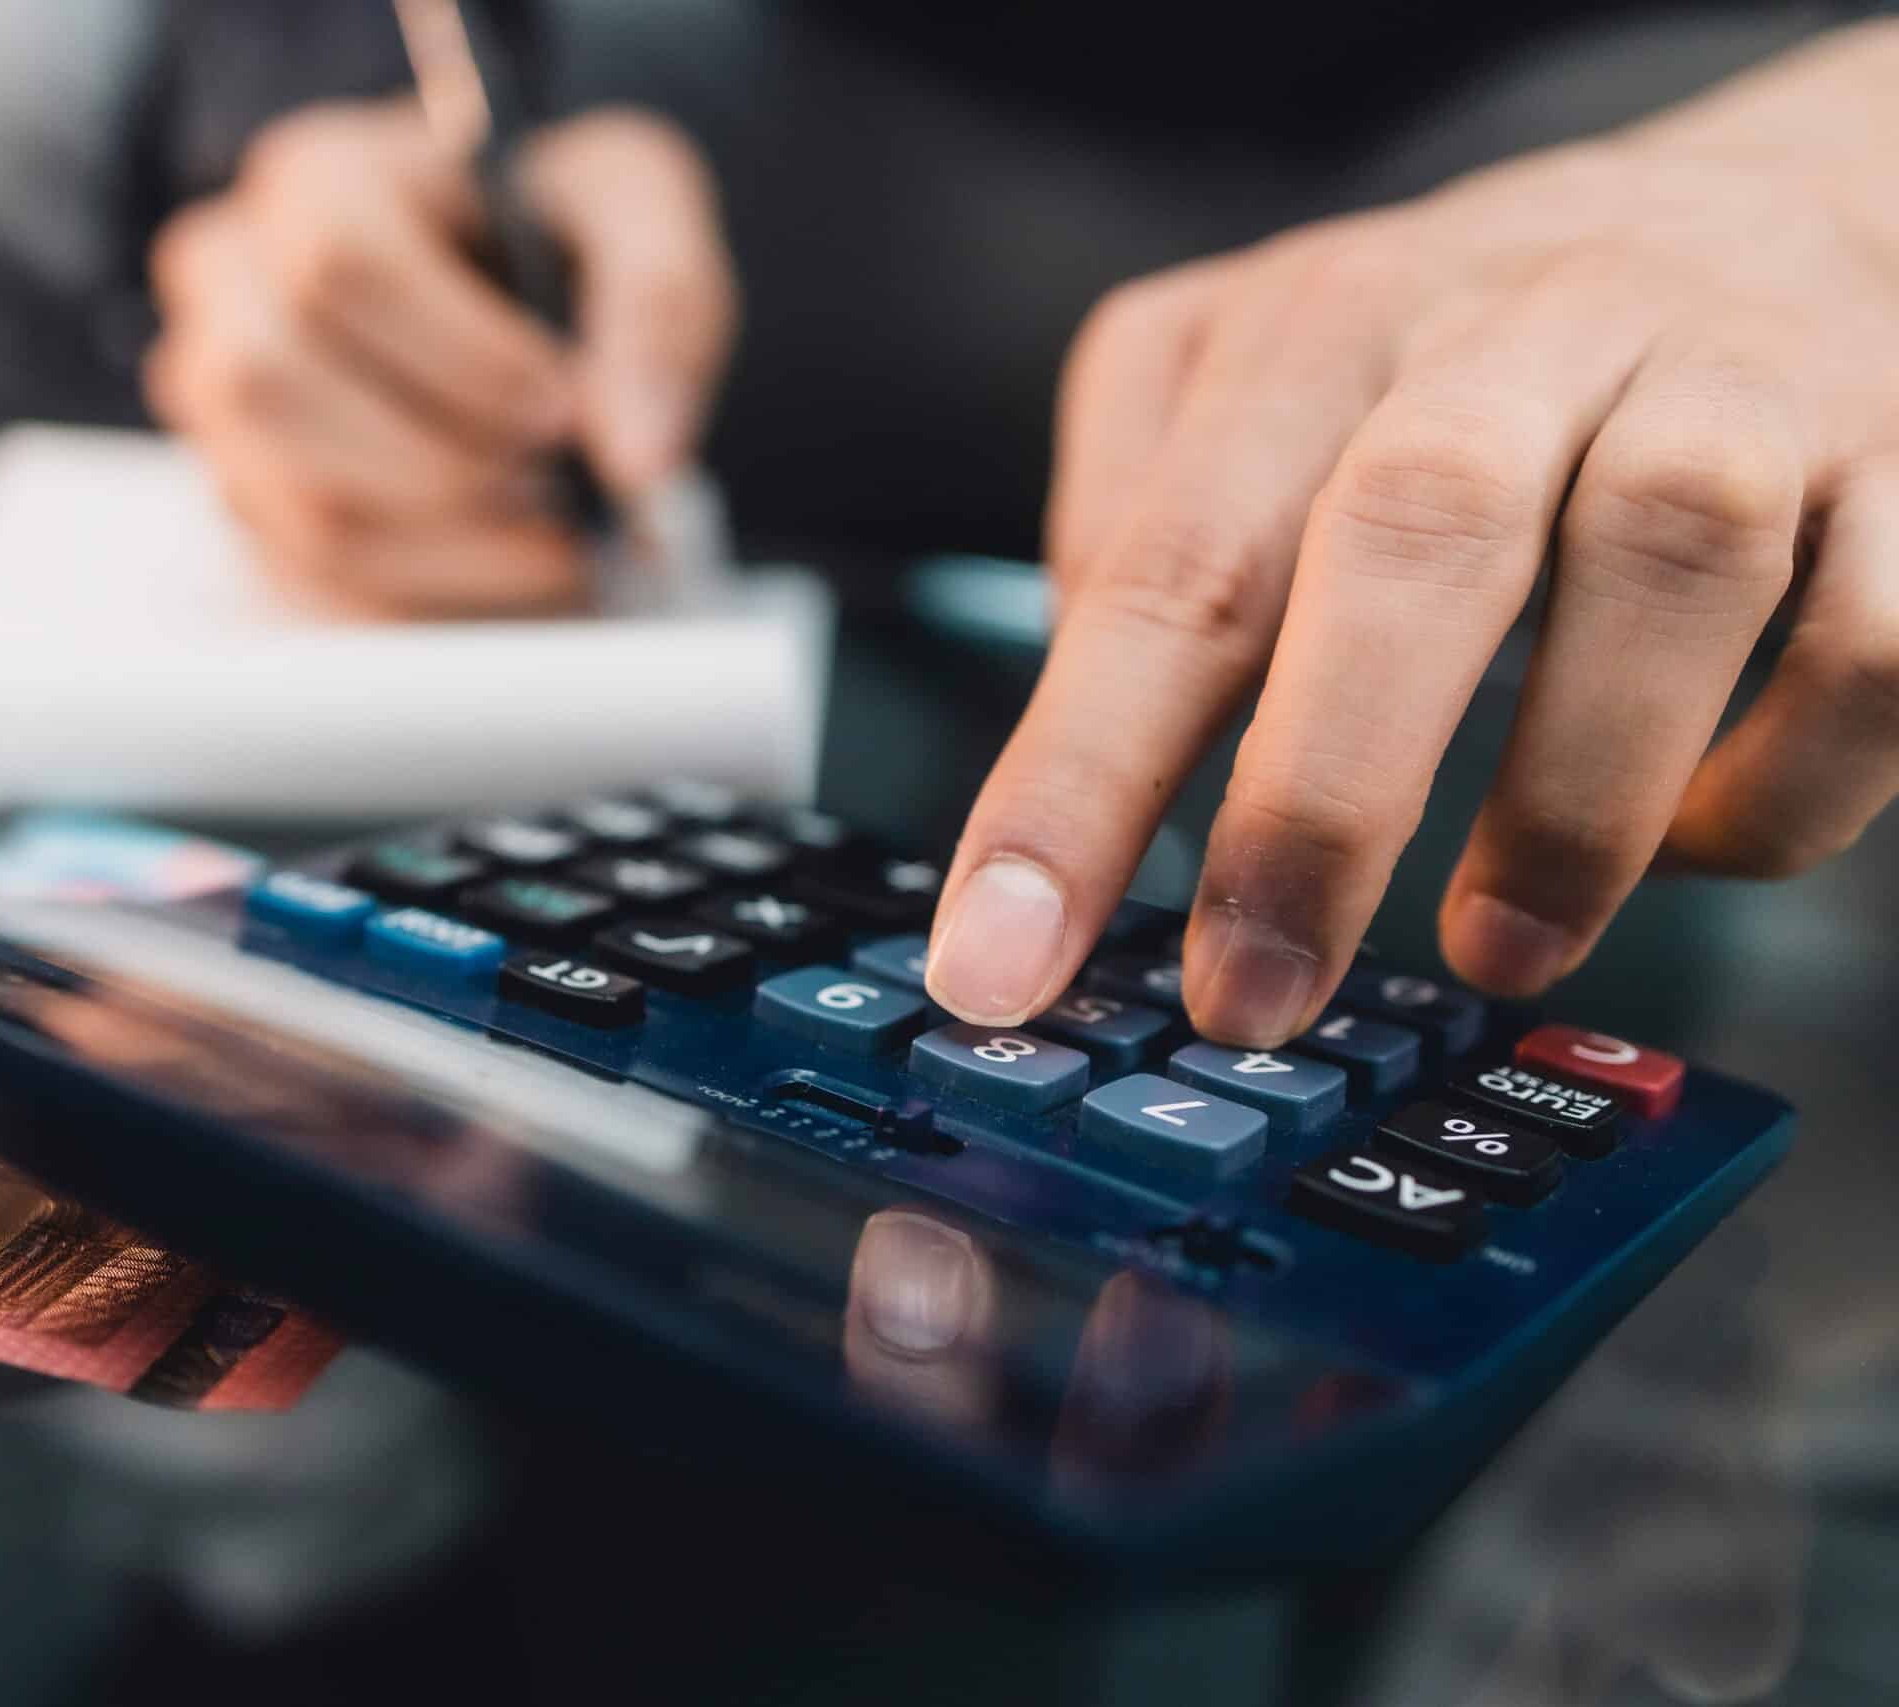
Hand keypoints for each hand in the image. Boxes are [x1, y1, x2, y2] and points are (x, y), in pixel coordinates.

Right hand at [144, 100, 734, 618]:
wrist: (522, 283)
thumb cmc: (562, 230)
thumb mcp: (636, 213)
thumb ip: (655, 307)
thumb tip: (638, 459)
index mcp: (318, 177)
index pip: (339, 265)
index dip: (459, 358)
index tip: (563, 410)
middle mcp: (232, 278)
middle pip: (279, 388)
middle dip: (445, 464)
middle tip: (559, 485)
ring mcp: (220, 400)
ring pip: (296, 504)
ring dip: (448, 548)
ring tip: (553, 536)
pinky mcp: (249, 496)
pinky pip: (315, 583)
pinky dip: (430, 597)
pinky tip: (513, 566)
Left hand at [930, 23, 1898, 1043]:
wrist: (1751, 213)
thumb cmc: (1456, 356)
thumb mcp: (1243, 384)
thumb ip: (1130, 533)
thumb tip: (1072, 764)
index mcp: (1325, 330)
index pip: (1173, 567)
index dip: (1076, 781)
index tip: (1001, 963)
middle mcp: (1522, 327)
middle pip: (1414, 534)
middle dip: (1320, 799)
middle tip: (1251, 995)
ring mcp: (1730, 375)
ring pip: (1670, 554)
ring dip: (1572, 796)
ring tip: (1494, 946)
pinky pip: (1869, 640)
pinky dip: (1774, 786)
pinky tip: (1690, 841)